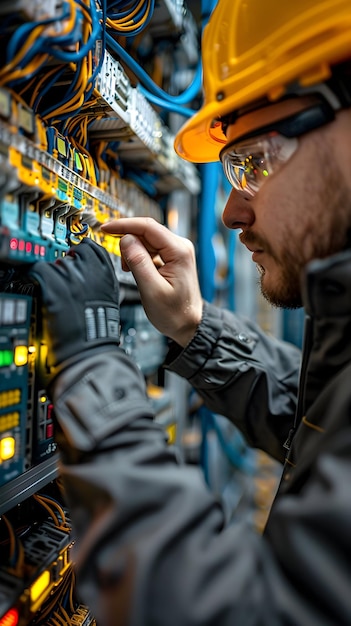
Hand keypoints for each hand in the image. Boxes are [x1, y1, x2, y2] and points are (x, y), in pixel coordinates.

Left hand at [28, 238, 119, 380]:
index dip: (81, 251)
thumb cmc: (100, 330)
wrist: (88, 349)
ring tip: (56, 291)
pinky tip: (44, 290)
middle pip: (72, 253)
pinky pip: (40, 270)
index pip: (92, 247)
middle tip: (65, 282)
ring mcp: (72, 277)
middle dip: (66, 265)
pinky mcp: (54, 286)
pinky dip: (39, 278)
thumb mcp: (111, 297)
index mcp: (108, 273)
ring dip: (53, 273)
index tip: (75, 255)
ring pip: (55, 262)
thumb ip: (101, 278)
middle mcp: (90, 271)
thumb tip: (88, 269)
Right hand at [101, 218, 202, 346]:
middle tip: (119, 259)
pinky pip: (150, 248)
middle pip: (146, 231)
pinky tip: (136, 270)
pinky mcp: (171, 257)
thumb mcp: (152, 290)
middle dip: (128, 241)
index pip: (148, 227)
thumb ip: (138, 262)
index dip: (124, 225)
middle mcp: (180, 246)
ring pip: (146, 239)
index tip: (106, 228)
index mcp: (179, 251)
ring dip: (133, 251)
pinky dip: (138, 256)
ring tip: (130, 271)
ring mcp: (176, 251)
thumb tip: (125, 239)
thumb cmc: (175, 313)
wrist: (188, 324)